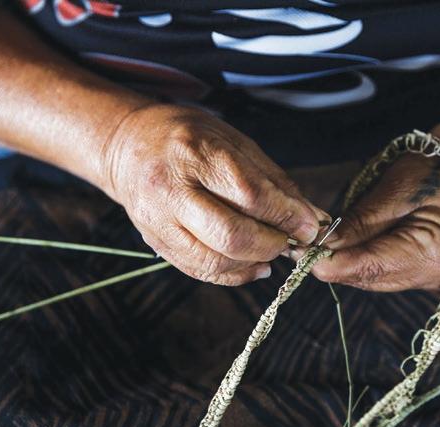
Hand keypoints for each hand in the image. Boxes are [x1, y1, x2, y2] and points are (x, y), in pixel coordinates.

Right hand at [103, 104, 329, 284]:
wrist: (128, 146)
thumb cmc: (189, 138)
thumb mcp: (235, 143)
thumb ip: (274, 182)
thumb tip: (311, 218)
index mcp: (195, 153)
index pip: (250, 195)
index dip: (286, 216)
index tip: (309, 226)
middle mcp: (171, 189)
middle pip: (231, 235)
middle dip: (272, 244)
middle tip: (290, 240)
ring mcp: (158, 221)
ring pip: (215, 261)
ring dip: (255, 263)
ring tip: (271, 250)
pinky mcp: (155, 243)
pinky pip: (201, 271)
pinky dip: (235, 275)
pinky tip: (253, 265)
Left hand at [307, 153, 439, 291]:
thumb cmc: (429, 173)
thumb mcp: (391, 192)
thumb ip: (358, 223)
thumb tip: (321, 244)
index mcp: (434, 252)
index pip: (373, 266)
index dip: (334, 264)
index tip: (301, 256)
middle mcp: (435, 275)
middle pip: (370, 277)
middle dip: (333, 264)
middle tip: (297, 249)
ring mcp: (430, 279)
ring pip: (371, 279)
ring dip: (342, 265)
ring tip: (312, 247)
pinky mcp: (420, 275)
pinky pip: (381, 274)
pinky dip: (358, 263)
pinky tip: (338, 251)